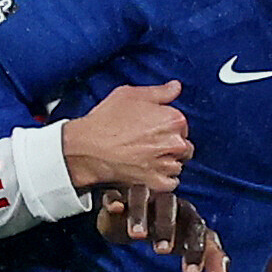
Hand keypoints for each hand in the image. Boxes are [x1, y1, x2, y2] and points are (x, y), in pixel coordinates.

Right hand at [62, 80, 191, 191]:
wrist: (88, 147)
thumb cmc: (106, 120)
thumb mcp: (131, 94)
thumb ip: (159, 92)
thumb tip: (175, 87)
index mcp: (173, 119)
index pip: (182, 124)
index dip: (168, 126)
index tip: (155, 128)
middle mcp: (175, 143)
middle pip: (184, 146)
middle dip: (171, 145)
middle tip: (151, 143)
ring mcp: (166, 164)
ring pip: (178, 164)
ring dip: (168, 162)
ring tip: (148, 157)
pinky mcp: (156, 182)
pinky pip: (171, 183)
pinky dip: (164, 179)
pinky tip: (151, 172)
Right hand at [96, 187, 231, 271]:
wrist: (138, 218)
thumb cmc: (170, 231)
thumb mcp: (190, 243)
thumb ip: (210, 258)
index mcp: (186, 213)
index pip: (196, 227)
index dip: (195, 248)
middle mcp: (165, 202)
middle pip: (169, 207)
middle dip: (167, 227)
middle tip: (163, 251)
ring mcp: (141, 198)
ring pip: (141, 197)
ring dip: (140, 214)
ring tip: (137, 236)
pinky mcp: (118, 198)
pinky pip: (115, 194)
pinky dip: (114, 199)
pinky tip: (114, 208)